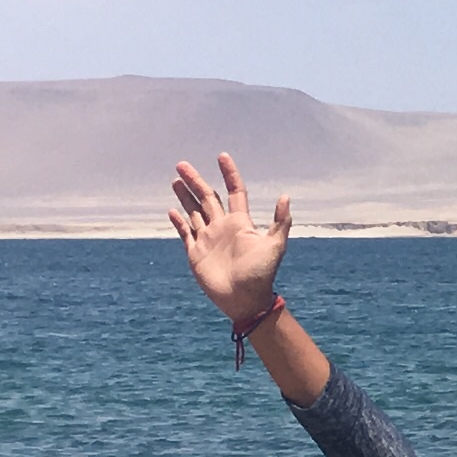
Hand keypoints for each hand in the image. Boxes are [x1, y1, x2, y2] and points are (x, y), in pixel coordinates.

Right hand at [168, 154, 291, 322]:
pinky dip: (178, 222)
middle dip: (196, 180)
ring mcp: (208, 239)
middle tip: (182, 164)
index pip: (234, 191)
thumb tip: (285, 196)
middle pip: (207, 198)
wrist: (245, 300)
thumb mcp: (275, 245)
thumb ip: (280, 222)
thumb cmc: (261, 273)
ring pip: (193, 212)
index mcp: (240, 222)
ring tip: (175, 180)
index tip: (222, 156)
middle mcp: (222, 227)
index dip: (229, 174)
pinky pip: (185, 233)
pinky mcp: (195, 253)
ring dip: (185, 196)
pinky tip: (172, 210)